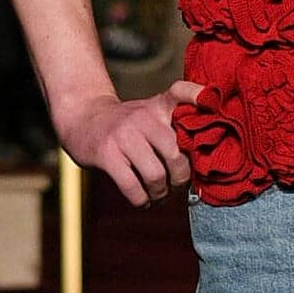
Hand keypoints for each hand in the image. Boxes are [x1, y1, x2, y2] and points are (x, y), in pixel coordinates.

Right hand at [55, 79, 203, 205]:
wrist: (82, 119)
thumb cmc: (126, 125)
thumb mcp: (150, 112)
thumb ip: (175, 127)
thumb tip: (202, 165)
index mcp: (157, 106)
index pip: (181, 92)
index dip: (198, 96)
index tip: (211, 105)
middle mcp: (142, 117)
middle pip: (176, 154)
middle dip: (181, 178)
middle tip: (177, 184)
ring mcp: (123, 135)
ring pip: (156, 175)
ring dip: (161, 193)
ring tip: (159, 194)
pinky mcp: (106, 154)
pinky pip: (133, 187)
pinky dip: (142, 200)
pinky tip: (143, 200)